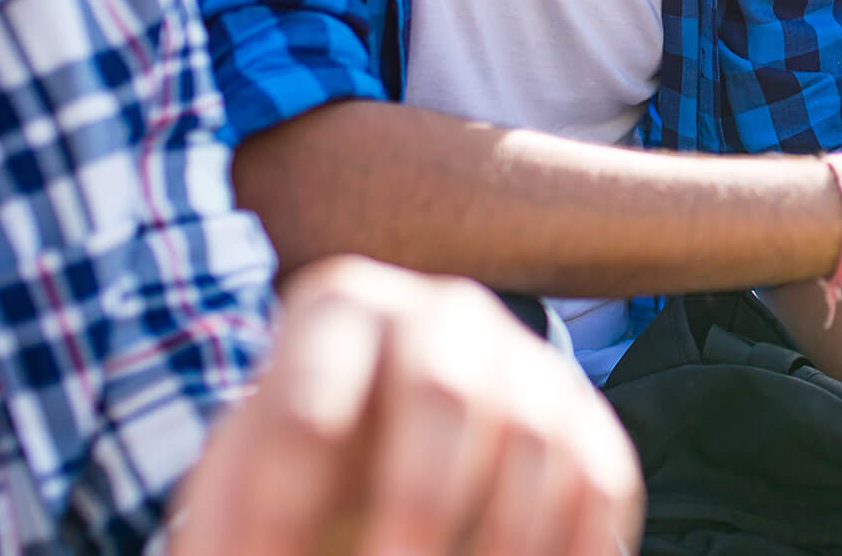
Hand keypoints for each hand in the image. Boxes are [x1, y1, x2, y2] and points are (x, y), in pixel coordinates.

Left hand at [172, 257, 642, 555]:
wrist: (388, 448)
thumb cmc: (305, 472)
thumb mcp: (249, 476)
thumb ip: (241, 514)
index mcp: (341, 309)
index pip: (307, 409)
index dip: (281, 513)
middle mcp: (445, 316)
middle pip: (443, 392)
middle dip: (416, 506)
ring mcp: (529, 363)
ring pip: (535, 442)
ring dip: (499, 542)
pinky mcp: (590, 426)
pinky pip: (600, 486)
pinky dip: (573, 548)